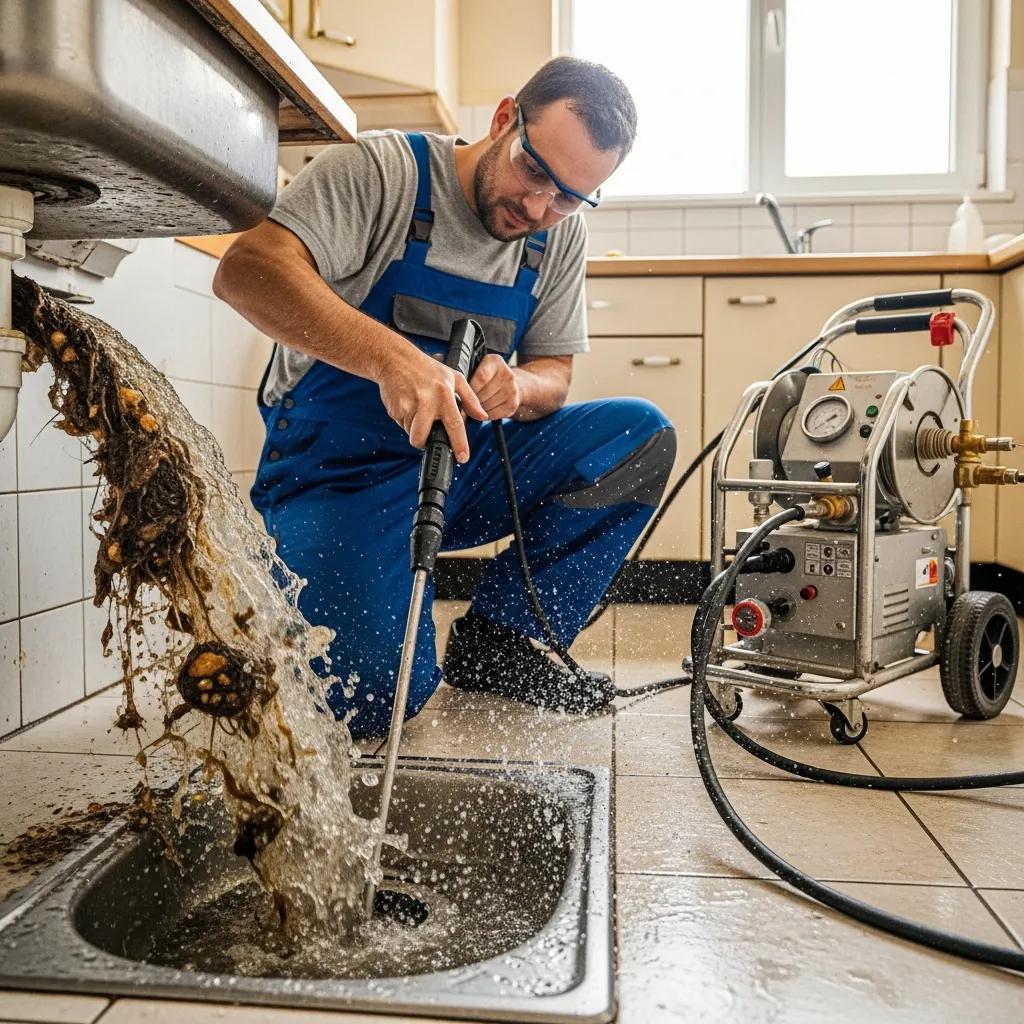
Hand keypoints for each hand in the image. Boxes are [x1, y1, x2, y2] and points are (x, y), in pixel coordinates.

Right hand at [377, 347, 486, 461]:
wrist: (395, 359)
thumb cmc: (426, 368)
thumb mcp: (454, 377)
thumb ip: (470, 399)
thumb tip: (483, 416)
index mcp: (444, 395)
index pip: (455, 424)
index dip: (459, 444)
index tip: (463, 458)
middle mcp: (426, 401)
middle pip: (421, 437)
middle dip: (422, 441)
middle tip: (426, 431)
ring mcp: (408, 406)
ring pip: (410, 432)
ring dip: (414, 427)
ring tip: (417, 408)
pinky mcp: (394, 408)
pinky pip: (401, 424)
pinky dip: (405, 419)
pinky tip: (407, 403)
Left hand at [469, 354, 520, 419]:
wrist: (507, 382)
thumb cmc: (486, 375)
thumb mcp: (477, 368)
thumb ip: (468, 376)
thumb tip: (456, 392)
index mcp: (495, 361)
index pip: (481, 378)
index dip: (470, 389)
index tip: (463, 394)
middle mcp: (507, 374)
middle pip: (484, 393)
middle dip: (472, 401)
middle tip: (466, 402)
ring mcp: (512, 389)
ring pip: (488, 406)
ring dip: (478, 409)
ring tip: (475, 405)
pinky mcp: (514, 404)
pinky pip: (494, 414)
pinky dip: (486, 415)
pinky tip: (484, 409)